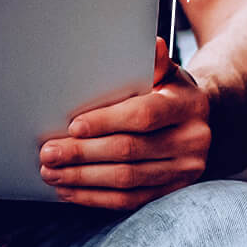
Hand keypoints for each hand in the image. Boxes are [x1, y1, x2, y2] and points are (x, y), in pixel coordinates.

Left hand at [37, 37, 211, 209]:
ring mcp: (184, 170)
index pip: (143, 115)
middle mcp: (192, 140)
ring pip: (126, 180)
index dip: (105, 122)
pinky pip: (129, 201)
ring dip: (82, 178)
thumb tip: (149, 45)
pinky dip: (94, 197)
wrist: (199, 120)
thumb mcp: (166, 73)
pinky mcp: (172, 191)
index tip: (72, 127)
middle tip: (48, 153)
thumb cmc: (168, 93)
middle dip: (82, 154)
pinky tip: (68, 190)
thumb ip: (153, 63)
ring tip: (51, 173)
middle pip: (129, 151)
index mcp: (187, 105)